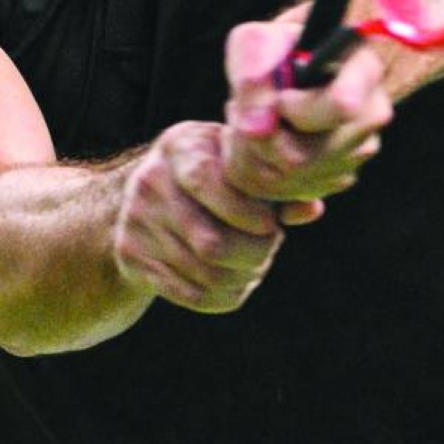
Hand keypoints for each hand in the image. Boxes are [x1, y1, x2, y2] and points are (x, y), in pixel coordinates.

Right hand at [113, 121, 284, 313]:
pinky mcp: (132, 256)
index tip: (272, 224)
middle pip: (210, 243)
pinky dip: (224, 295)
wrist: (146, 193)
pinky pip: (190, 294)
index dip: (247, 212)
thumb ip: (274, 184)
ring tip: (256, 262)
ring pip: (204, 274)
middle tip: (271, 245)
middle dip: (254, 253)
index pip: (207, 181)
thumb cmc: (213, 171)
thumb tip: (311, 209)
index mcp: (179, 148)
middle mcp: (150, 182)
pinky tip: (237, 280)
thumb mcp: (237, 162)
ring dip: (243, 276)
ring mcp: (136, 222)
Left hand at [222, 16, 391, 221]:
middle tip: (239, 108)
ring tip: (248, 120)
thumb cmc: (275, 47)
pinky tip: (256, 141)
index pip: (342, 106)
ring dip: (248, 153)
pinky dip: (253, 171)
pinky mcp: (334, 180)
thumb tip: (257, 129)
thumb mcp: (256, 41)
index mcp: (364, 70)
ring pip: (287, 181)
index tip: (281, 95)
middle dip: (256, 139)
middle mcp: (370, 117)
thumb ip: (253, 74)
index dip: (295, 109)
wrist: (289, 65)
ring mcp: (355, 154)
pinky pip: (280, 194)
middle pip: (303, 158)